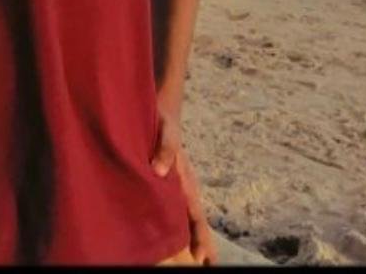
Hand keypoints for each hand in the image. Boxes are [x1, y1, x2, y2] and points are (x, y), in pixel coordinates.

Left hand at [151, 108, 216, 265]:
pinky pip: (172, 206)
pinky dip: (174, 223)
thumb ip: (164, 150)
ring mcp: (175, 186)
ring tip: (195, 260)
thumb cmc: (163, 121)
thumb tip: (159, 171)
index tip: (202, 259)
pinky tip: (170, 234)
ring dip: (188, 237)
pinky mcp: (165, 181)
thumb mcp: (164, 132)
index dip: (200, 238)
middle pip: (194, 222)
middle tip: (206, 265)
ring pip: (185, 216)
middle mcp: (183, 187)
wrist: (161, 107)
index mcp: (186, 180)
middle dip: (200, 243)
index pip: (196, 216)